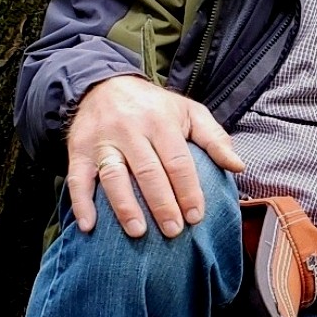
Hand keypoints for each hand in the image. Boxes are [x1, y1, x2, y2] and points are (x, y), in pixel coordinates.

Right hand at [65, 74, 243, 236]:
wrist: (104, 84)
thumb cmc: (154, 106)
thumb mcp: (189, 112)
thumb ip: (215, 139)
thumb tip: (239, 166)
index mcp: (160, 122)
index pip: (178, 161)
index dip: (188, 191)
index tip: (196, 216)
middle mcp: (130, 130)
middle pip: (147, 171)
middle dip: (161, 204)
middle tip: (173, 231)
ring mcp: (102, 141)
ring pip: (113, 176)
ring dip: (125, 206)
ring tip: (138, 232)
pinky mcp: (78, 150)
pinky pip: (78, 179)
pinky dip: (81, 203)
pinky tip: (89, 226)